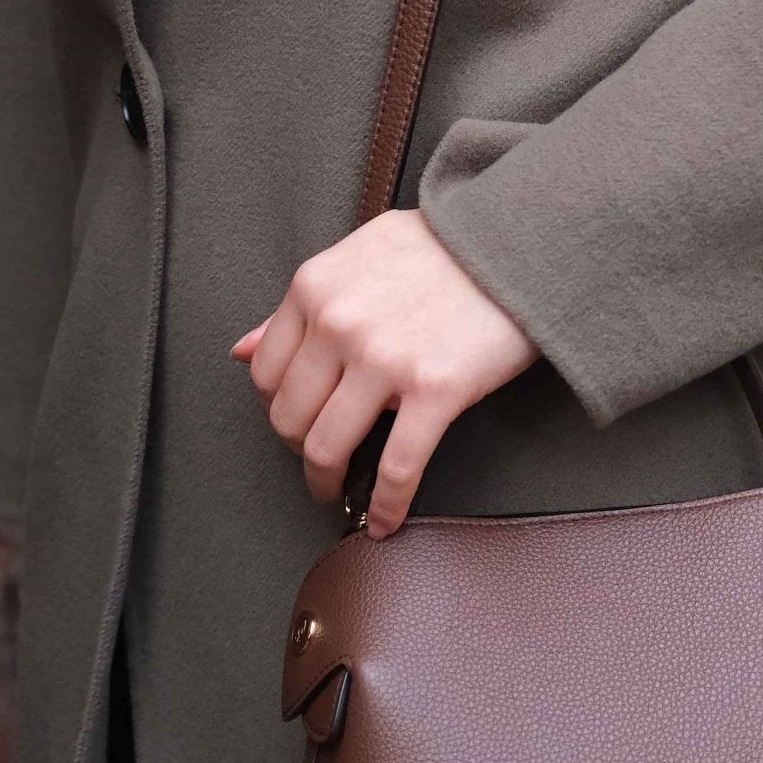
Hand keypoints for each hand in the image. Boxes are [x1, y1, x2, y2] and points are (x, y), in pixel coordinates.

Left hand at [232, 210, 536, 533]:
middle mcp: (338, 322)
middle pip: (290, 418)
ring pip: (328, 447)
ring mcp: (384, 358)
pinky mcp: (435, 389)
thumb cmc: (445, 246)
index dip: (281, 409)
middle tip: (322, 462)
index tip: (302, 421)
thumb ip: (301, 305)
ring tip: (342, 491)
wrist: (520, 242)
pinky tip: (385, 521)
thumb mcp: (359, 255)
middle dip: (301, 450)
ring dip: (330, 482)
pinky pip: (398, 467)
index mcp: (314, 288)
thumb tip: (243, 350)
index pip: (265, 374)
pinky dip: (387, 505)